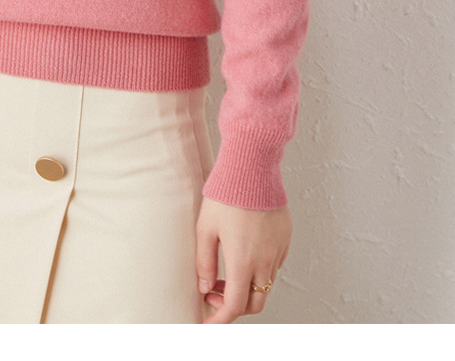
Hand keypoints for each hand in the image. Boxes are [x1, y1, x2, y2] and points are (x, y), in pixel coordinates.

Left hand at [195, 196, 290, 323]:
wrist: (253, 166)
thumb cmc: (226, 193)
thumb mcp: (205, 228)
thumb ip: (204, 262)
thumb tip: (205, 288)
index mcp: (243, 261)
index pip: (234, 306)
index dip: (219, 319)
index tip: (208, 323)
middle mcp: (265, 260)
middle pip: (255, 303)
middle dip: (234, 307)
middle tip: (214, 293)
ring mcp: (278, 249)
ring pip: (265, 284)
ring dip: (246, 286)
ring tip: (226, 269)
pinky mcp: (286, 237)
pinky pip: (274, 265)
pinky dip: (259, 269)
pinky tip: (244, 252)